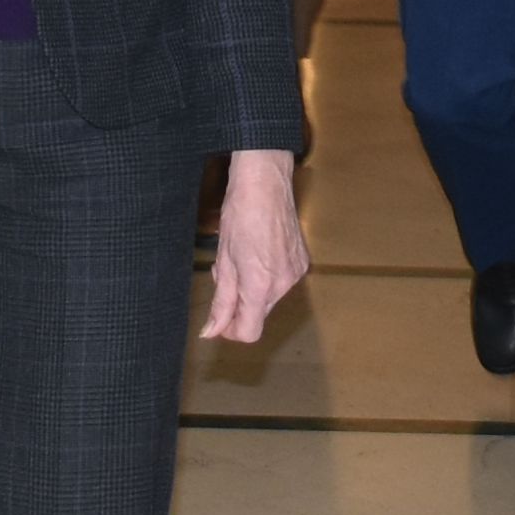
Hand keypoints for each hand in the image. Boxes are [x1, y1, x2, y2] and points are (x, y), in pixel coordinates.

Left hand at [200, 148, 310, 344]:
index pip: (249, 331)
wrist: (265, 182)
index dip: (231, 330)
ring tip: (243, 257)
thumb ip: (222, 301)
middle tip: (227, 274)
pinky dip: (268, 276)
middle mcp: (283, 284)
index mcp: (260, 285)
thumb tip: (212, 330)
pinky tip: (259, 251)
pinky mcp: (302, 262)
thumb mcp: (224, 260)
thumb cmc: (240, 214)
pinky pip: (281, 282)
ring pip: (269, 298)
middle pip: (258, 314)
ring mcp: (296, 273)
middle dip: (240, 304)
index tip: (219, 318)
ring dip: (253, 288)